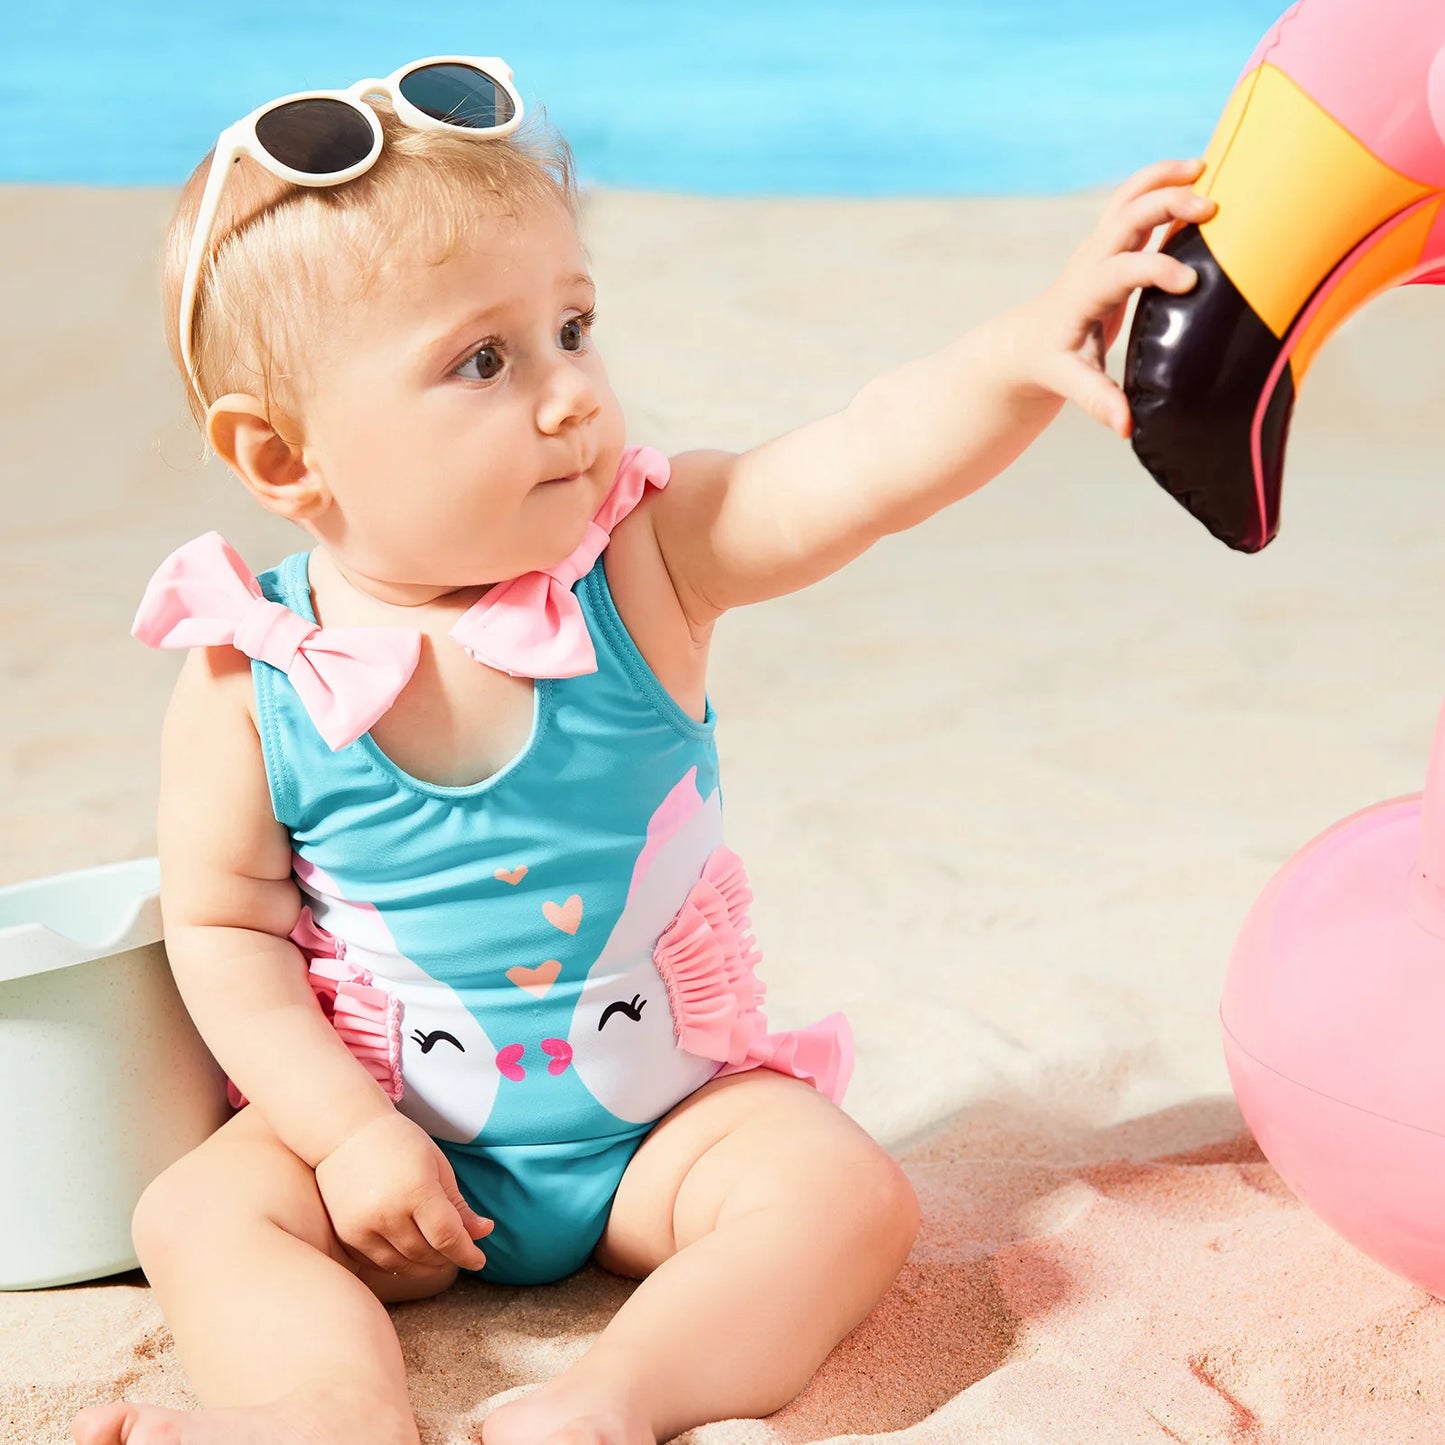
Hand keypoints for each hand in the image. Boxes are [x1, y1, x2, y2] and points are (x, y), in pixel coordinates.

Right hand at [313, 1109, 492, 1273]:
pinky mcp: (346, 1235)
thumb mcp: (437, 1166)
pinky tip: (410, 1251)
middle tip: (458, 1249)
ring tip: (437, 1253)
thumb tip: (484, 1232)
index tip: (479, 1259)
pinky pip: (379, 1264)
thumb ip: (459, 1205)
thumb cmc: (400, 1143)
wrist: (346, 1133)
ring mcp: (362, 1227)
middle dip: (448, 1257)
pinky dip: (399, 1264)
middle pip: (426, 1254)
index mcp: (416, 1189)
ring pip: (403, 1265)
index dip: (467, 1253)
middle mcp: (386, 1212)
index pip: (447, 1237)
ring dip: (425, 1266)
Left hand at [994, 157, 1216, 436]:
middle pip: (1125, 217)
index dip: (1154, 269)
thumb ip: (1097, 400)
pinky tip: (1200, 179)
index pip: (1118, 271)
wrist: (1027, 341)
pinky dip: (1164, 186)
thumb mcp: (1069, 382)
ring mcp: (1100, 247)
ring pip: (1128, 198)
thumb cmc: (1051, 362)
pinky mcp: (1111, 243)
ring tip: (1205, 166)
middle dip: (1165, 204)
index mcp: (1082, 294)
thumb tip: (1126, 427)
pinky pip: (1136, 204)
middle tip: (1211, 207)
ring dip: (1162, 179)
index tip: (1189, 282)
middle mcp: (1090, 262)